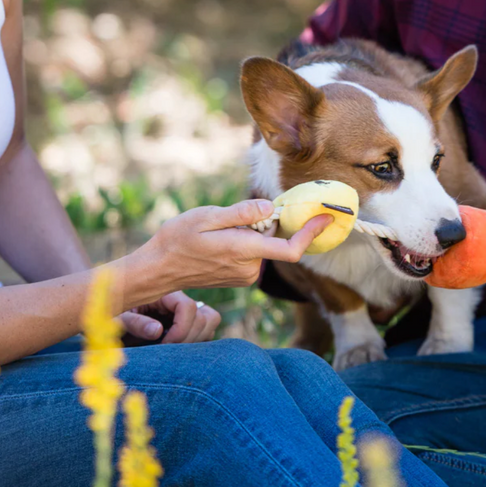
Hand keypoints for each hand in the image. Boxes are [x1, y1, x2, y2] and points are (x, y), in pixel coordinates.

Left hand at [119, 291, 220, 343]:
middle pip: (206, 316)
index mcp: (164, 293)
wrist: (108, 319)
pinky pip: (206, 330)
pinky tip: (176, 349)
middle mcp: (179, 300)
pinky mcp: (188, 322)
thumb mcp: (117, 317)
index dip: (181, 330)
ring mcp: (186, 311)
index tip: (164, 345)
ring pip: (211, 321)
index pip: (188, 308)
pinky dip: (197, 342)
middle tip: (167, 351)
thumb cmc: (110, 315)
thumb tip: (158, 330)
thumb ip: (136, 322)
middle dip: (189, 338)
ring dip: (197, 339)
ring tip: (174, 350)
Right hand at [131, 199, 332, 298]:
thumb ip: (241, 213)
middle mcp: (250, 267)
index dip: (311, 233)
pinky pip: (254, 253)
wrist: (159, 269)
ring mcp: (245, 275)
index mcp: (244, 250)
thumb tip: (270, 208)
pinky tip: (219, 240)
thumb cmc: (178, 240)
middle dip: (266, 222)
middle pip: (275, 239)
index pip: (290, 249)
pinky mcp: (240, 278)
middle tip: (233, 215)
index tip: (326, 217)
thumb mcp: (206, 217)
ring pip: (263, 245)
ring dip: (251, 232)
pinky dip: (245, 241)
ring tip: (217, 230)